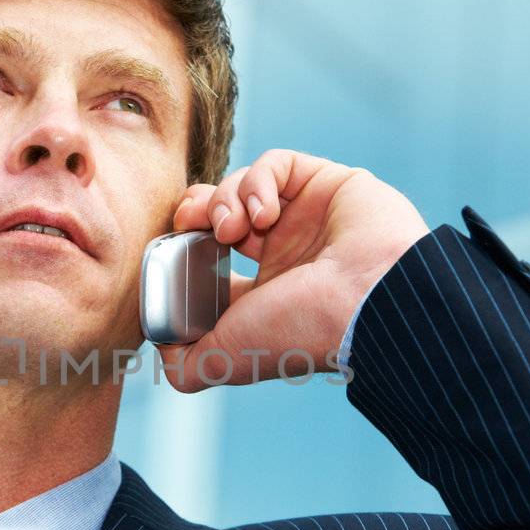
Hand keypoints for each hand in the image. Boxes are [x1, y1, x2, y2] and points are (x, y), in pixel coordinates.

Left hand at [157, 148, 429, 391]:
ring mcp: (307, 216)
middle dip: (198, 211)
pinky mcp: (326, 181)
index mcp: (267, 291)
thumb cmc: (302, 331)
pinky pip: (276, 163)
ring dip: (225, 200)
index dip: (186, 247)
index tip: (173, 247)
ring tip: (233, 228)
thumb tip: (162, 348)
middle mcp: (287, 253)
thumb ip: (186, 365)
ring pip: (244, 186)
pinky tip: (265, 211)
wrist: (367, 301)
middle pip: (224, 213)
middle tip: (189, 221)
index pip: (214, 258)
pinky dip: (258, 181)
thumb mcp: (228, 359)